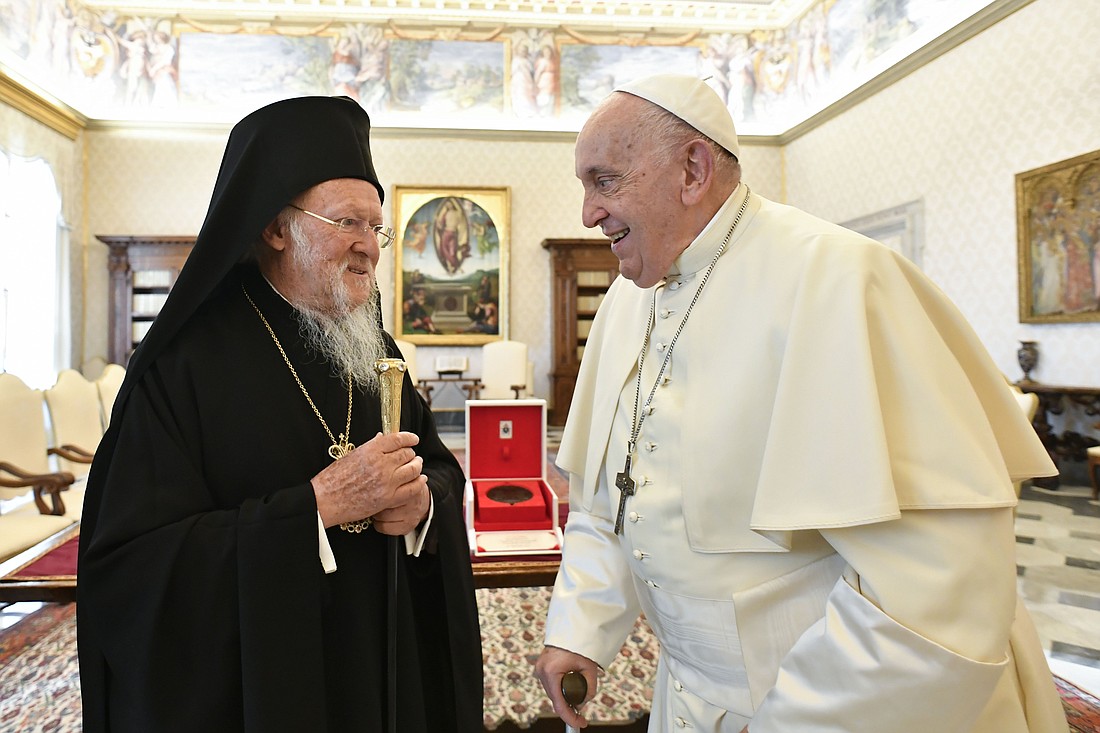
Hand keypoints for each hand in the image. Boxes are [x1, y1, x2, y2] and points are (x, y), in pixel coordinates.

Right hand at [312, 431, 428, 532]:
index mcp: (370, 450)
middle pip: (407, 454)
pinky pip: (412, 489)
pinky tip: (420, 480)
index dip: (409, 438)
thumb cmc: (334, 478)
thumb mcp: (352, 455)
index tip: (413, 439)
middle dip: (411, 454)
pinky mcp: (388, 498)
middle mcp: (381, 464)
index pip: (397, 439)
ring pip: (413, 470)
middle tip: (412, 456)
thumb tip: (383, 438)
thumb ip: (371, 447)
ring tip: (417, 465)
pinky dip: (419, 483)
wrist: (325, 500)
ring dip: (417, 466)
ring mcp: (386, 482)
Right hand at [534, 646, 598, 728]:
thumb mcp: (590, 669)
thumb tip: (581, 705)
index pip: (559, 703)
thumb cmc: (581, 645)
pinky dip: (560, 689)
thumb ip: (589, 689)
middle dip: (568, 708)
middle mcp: (542, 671)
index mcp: (552, 671)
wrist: (573, 628)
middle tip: (581, 715)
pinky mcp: (541, 666)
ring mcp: (540, 668)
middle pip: (555, 699)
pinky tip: (568, 691)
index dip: (570, 717)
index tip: (580, 723)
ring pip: (552, 692)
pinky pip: (551, 684)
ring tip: (576, 701)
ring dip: (563, 698)